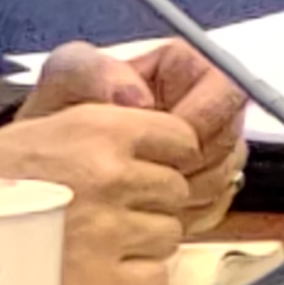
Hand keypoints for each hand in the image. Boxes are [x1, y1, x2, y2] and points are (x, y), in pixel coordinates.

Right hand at [0, 60, 212, 284]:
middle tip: (117, 208)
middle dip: (154, 200)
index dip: (171, 156)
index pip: (182, 139)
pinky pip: (155, 278)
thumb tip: (172, 144)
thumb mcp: (52, 124)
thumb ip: (114, 129)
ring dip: (146, 240)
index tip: (155, 167)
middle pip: (177, 190)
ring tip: (103, 238)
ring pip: (170, 235)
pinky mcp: (102, 281)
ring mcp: (109, 229)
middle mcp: (111, 174)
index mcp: (100, 128)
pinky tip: (103, 267)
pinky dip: (137, 278)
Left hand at [47, 37, 245, 229]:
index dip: (203, 123)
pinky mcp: (202, 189)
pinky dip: (184, 215)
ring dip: (187, 194)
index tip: (169, 147)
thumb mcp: (67, 77)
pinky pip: (214, 207)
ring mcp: (208, 151)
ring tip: (138, 195)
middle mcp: (207, 109)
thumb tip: (137, 97)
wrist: (52, 164)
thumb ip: (96, 72)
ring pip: (225, 177)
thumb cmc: (61, 113)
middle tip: (148, 178)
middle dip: (194, 166)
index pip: (228, 91)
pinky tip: (145, 212)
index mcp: (186, 69)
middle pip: (231, 140)